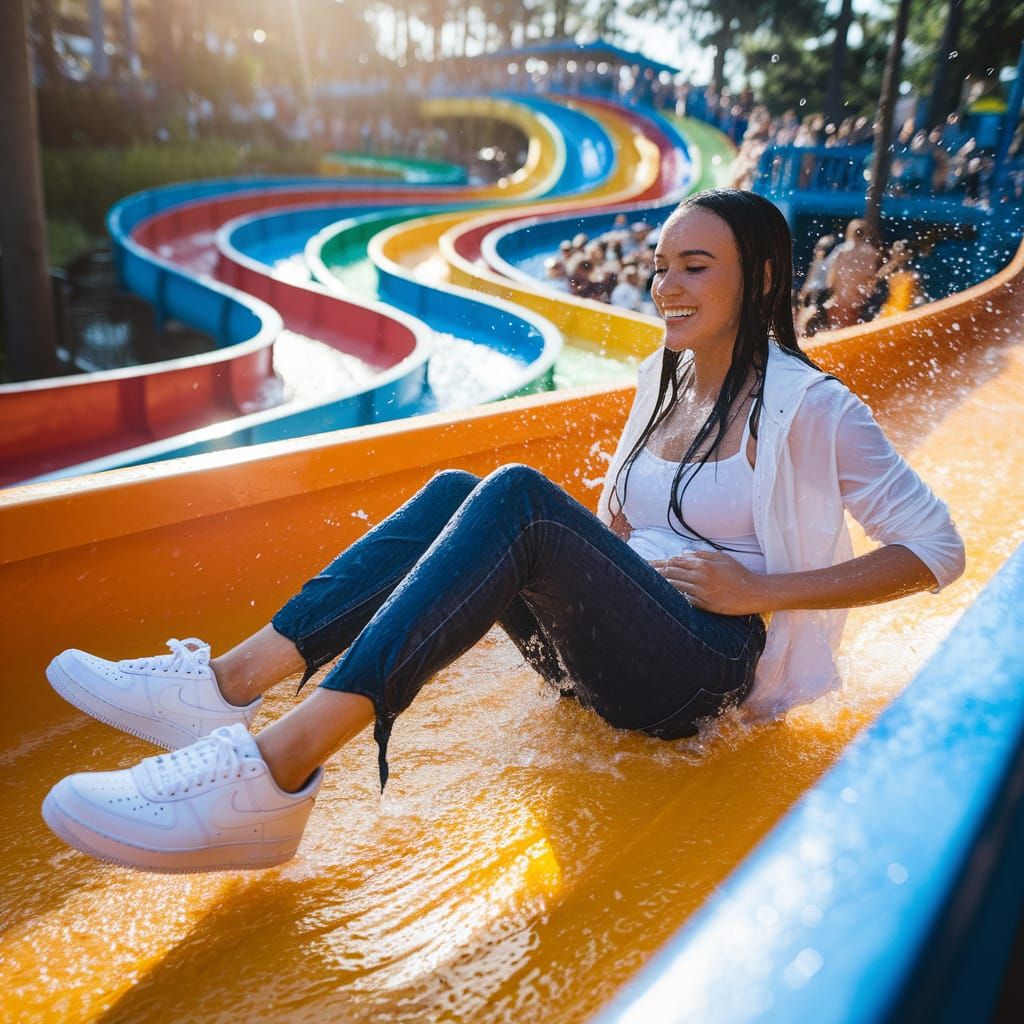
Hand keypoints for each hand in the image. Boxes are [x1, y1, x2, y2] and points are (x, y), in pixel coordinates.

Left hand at [649, 550, 767, 615]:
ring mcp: (701, 591)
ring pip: (674, 586)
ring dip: (660, 585)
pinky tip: (662, 596)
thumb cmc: (738, 574)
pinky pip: (684, 599)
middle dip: (653, 572)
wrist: (753, 593)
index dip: (659, 563)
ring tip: (644, 584)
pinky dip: (673, 596)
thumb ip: (702, 554)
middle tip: (637, 573)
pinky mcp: (704, 604)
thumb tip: (683, 555)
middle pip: (671, 573)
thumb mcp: (721, 558)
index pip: (675, 561)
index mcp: (703, 563)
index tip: (646, 564)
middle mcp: (700, 576)